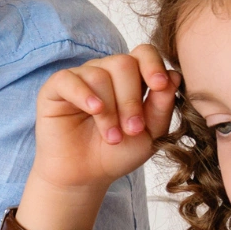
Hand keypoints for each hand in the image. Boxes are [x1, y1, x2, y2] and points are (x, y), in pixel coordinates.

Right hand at [32, 45, 178, 194]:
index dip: (153, 65)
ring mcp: (80, 77)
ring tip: (111, 137)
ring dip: (110, 110)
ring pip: (100, 74)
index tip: (160, 86)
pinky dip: (84, 95)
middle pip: (123, 63)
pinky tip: (94, 111)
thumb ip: (162, 105)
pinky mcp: (56, 88)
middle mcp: (105, 71)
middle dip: (131, 99)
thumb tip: (174, 76)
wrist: (86, 176)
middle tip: (132, 129)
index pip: (144, 53)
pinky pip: (70, 80)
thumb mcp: (150, 133)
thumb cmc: (117, 153)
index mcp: (131, 78)